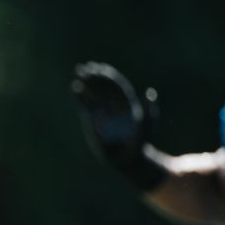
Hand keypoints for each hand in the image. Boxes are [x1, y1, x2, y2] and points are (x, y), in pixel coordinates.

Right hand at [70, 62, 165, 189]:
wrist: (130, 158)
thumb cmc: (140, 142)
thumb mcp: (147, 125)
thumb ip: (148, 110)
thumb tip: (149, 93)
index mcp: (127, 104)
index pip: (116, 86)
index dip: (107, 77)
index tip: (99, 68)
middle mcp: (114, 106)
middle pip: (103, 87)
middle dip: (94, 77)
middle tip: (85, 67)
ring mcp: (103, 113)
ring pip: (94, 94)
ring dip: (86, 83)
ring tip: (77, 72)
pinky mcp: (93, 121)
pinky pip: (86, 106)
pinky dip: (81, 97)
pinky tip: (75, 88)